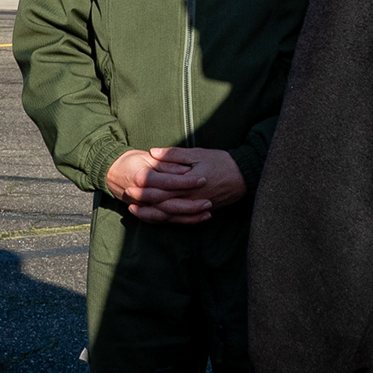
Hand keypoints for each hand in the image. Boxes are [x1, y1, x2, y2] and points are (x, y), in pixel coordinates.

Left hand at [105, 147, 246, 224]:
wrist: (244, 176)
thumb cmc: (221, 162)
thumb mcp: (197, 154)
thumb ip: (174, 155)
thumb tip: (153, 152)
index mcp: (188, 183)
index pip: (162, 188)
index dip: (144, 187)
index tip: (128, 184)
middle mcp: (191, 199)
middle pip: (162, 204)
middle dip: (143, 202)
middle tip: (127, 198)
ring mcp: (196, 207)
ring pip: (170, 215)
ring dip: (151, 214)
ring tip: (136, 211)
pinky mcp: (200, 211)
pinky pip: (180, 220)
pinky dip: (166, 219)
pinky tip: (155, 217)